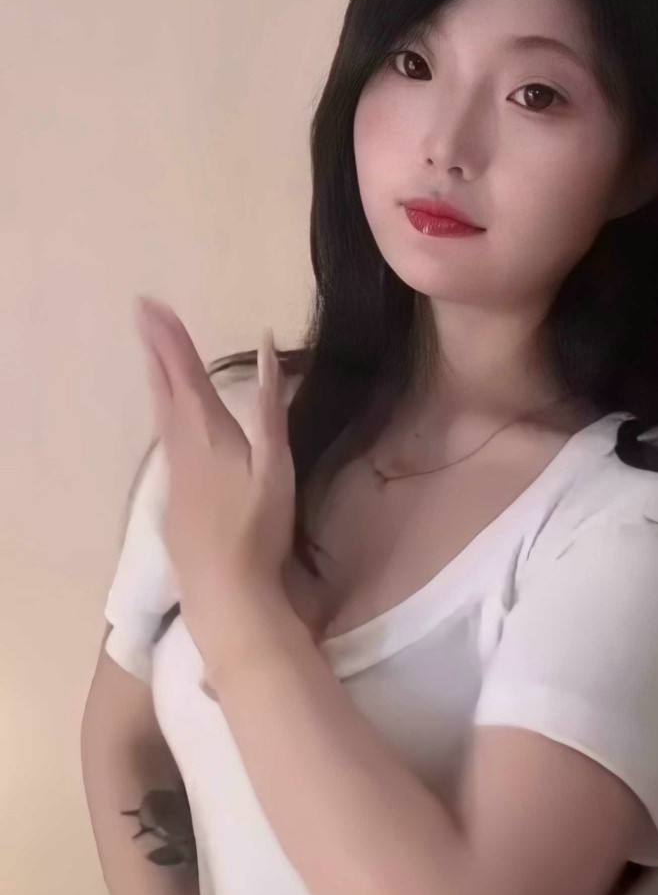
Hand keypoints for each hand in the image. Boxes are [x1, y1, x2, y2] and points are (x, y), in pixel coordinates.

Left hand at [133, 296, 295, 668]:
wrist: (225, 589)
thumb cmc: (258, 527)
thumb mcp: (276, 464)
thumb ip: (272, 405)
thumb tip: (267, 348)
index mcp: (207, 432)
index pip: (185, 373)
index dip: (170, 339)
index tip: (151, 305)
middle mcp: (182, 447)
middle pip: (166, 391)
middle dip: (157, 352)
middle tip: (144, 319)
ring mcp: (175, 477)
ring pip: (162, 419)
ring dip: (159, 385)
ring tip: (154, 362)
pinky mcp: (175, 502)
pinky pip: (167, 447)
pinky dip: (166, 421)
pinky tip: (171, 430)